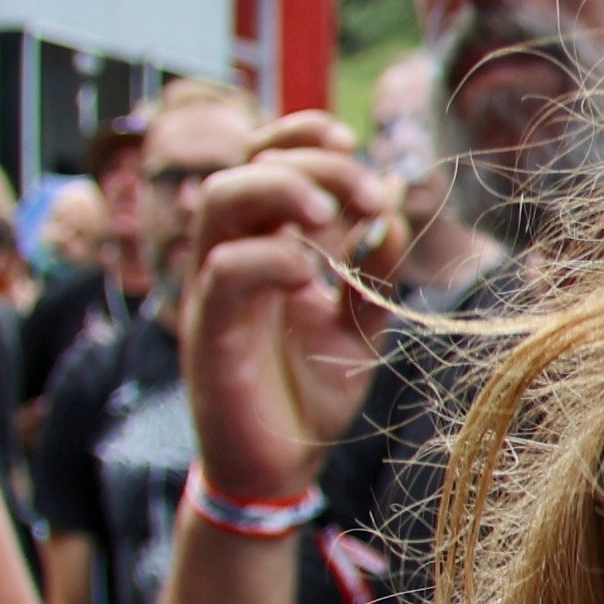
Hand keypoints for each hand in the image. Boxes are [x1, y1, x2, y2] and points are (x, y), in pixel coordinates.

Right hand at [178, 113, 394, 504]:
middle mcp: (234, 253)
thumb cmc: (312, 389)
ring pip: (221, 201)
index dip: (301, 135)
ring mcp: (215, 289)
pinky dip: (269, 258)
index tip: (353, 142)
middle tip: (366, 194)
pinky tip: (310, 274)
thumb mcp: (360, 327)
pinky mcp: (208, 331)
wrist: (282, 468)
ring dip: (281, 190)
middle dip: (312, 164)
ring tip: (333, 216)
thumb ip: (375, 274)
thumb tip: (395, 213)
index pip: (266, 158)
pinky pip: (223, 271)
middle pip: (247, 167)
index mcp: (268, 241)